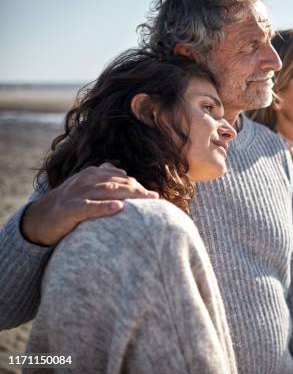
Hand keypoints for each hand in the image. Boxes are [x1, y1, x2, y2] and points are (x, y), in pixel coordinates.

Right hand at [22, 163, 158, 245]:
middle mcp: (86, 180)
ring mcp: (78, 193)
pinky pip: (90, 207)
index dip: (138, 185)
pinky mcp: (70, 209)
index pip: (122, 177)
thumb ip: (104, 178)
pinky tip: (119, 208)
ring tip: (146, 201)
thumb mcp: (87, 186)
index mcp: (93, 173)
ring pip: (108, 192)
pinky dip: (104, 207)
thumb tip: (123, 172)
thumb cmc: (70, 202)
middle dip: (139, 190)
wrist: (40, 218)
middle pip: (118, 183)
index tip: (153, 196)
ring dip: (129, 195)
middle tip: (155, 198)